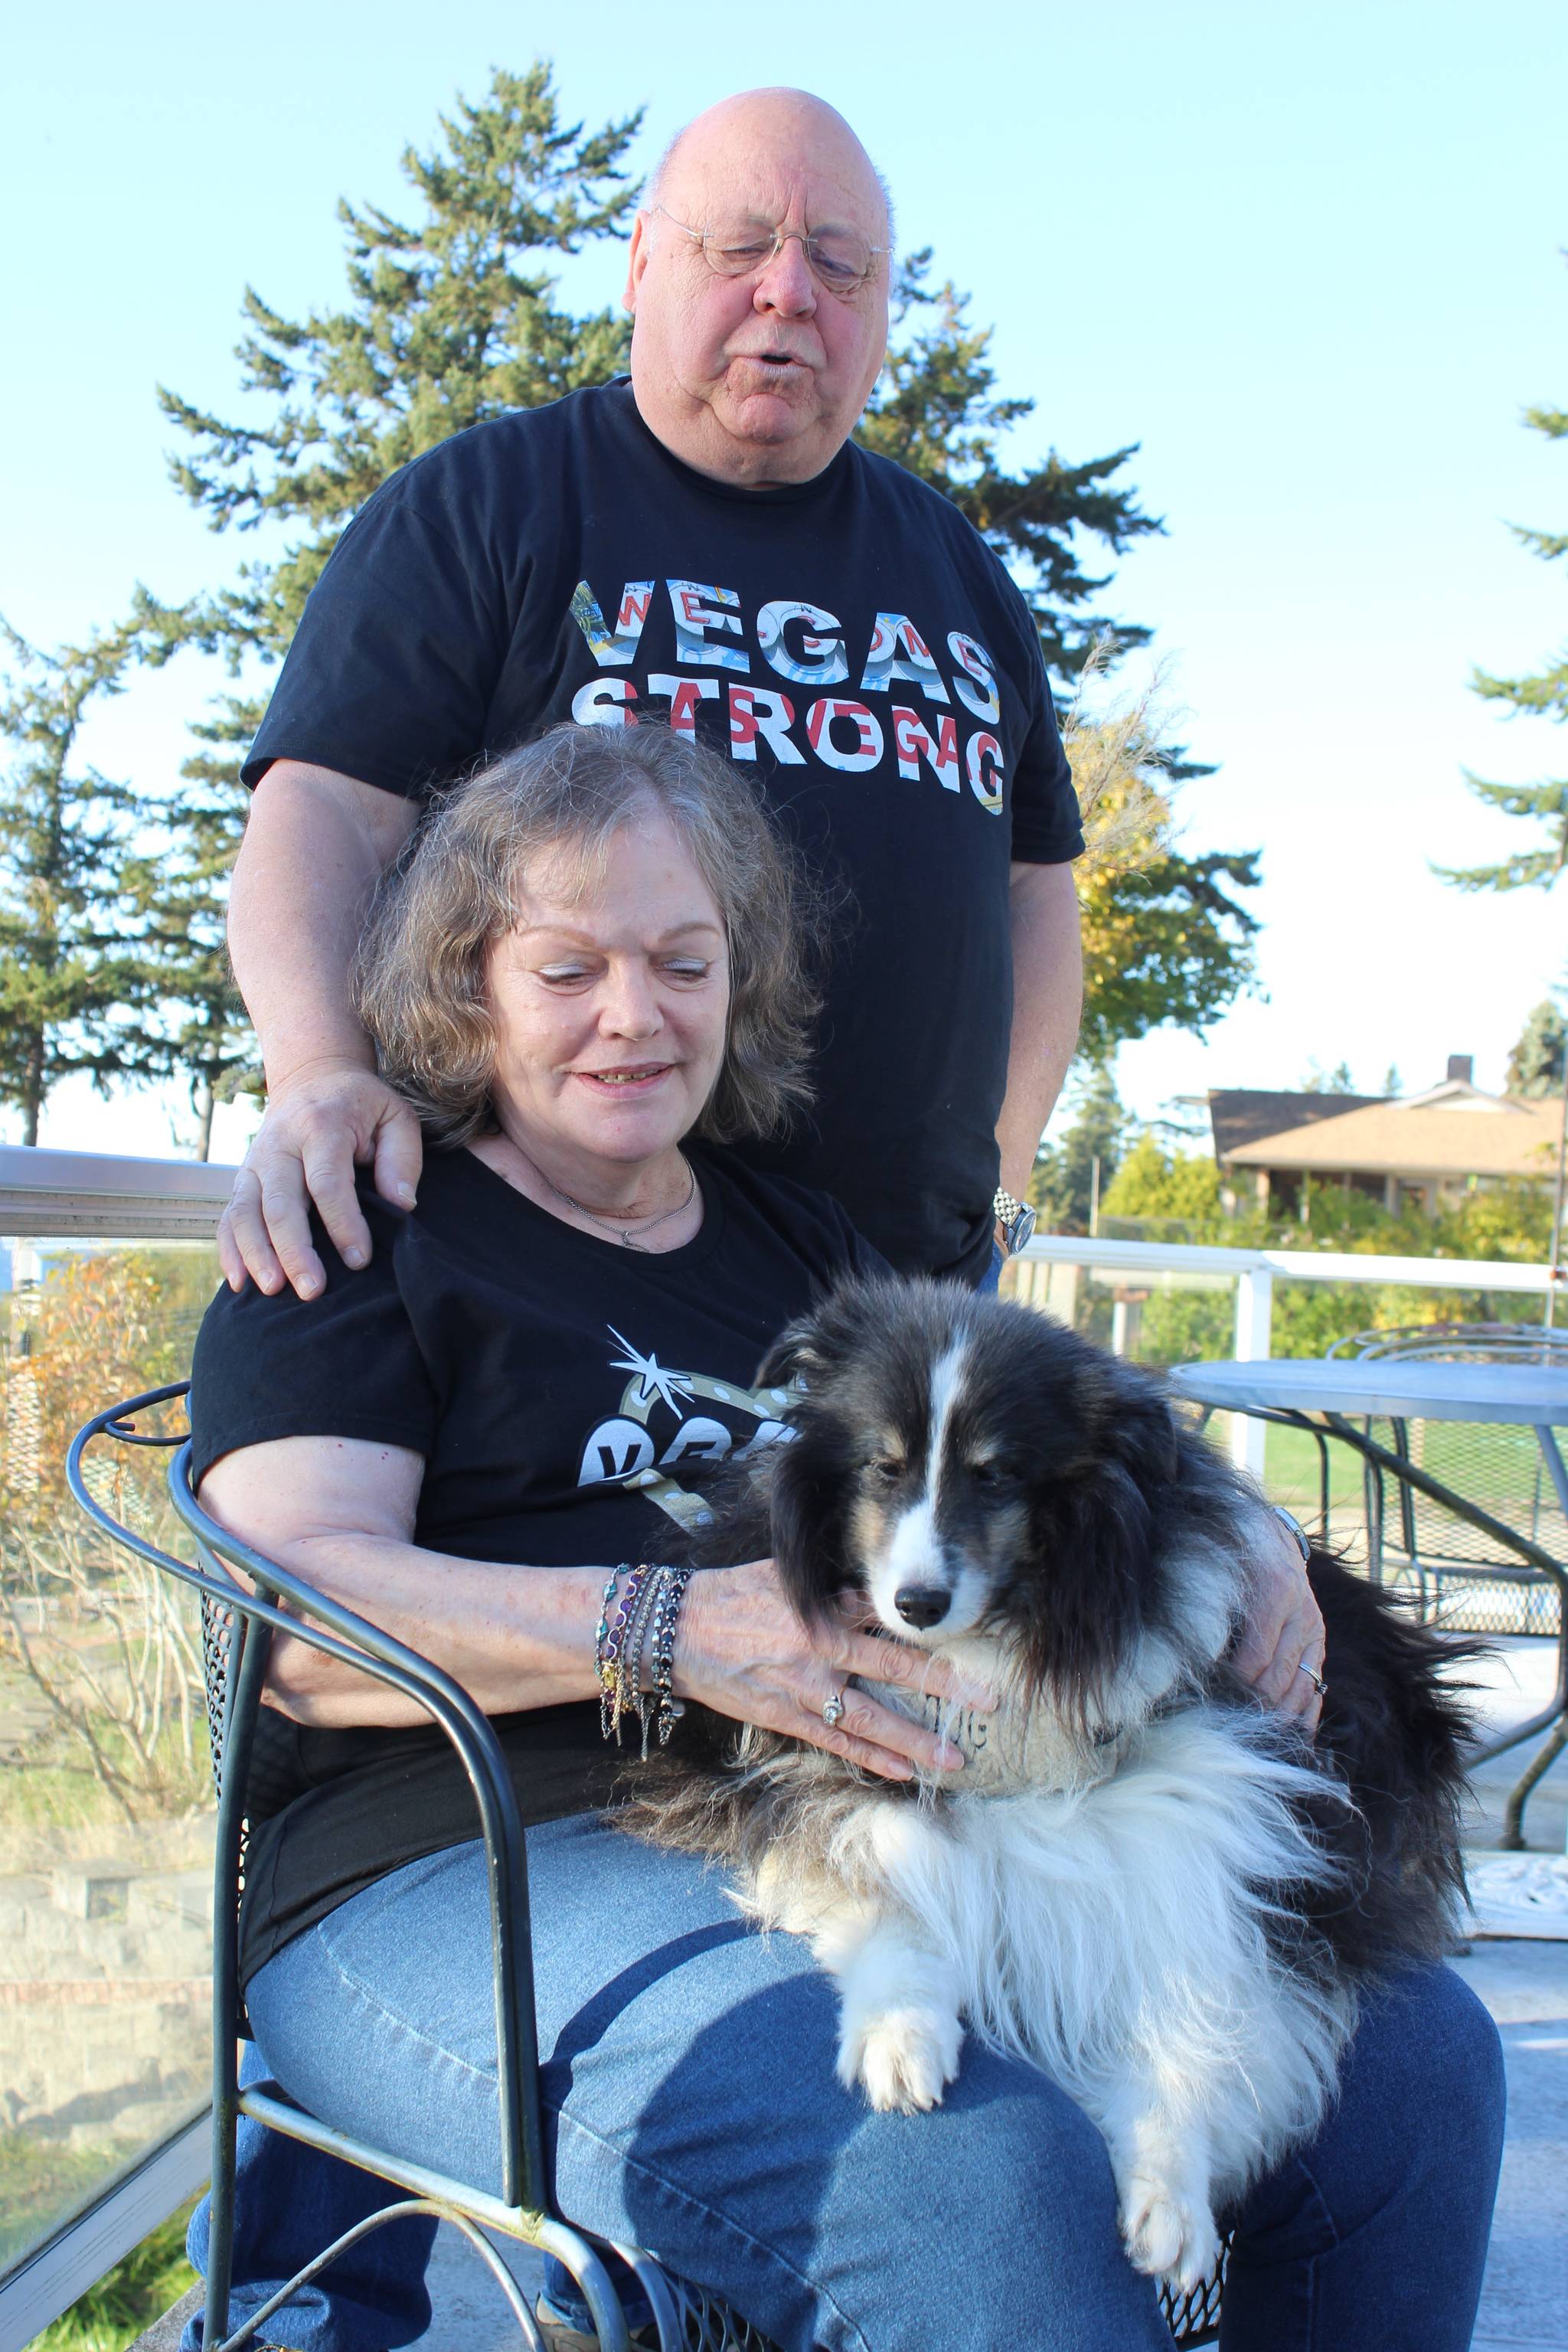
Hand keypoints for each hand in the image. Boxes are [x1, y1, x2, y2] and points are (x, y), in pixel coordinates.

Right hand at [218, 1065, 424, 1300]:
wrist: (312, 1077)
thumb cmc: (362, 1105)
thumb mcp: (395, 1116)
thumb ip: (402, 1158)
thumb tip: (401, 1205)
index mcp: (321, 1126)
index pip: (327, 1181)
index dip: (342, 1223)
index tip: (359, 1259)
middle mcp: (279, 1144)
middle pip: (279, 1202)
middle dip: (294, 1249)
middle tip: (312, 1290)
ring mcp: (254, 1162)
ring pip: (245, 1212)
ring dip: (256, 1254)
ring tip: (273, 1291)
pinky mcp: (242, 1178)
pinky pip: (228, 1216)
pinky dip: (229, 1249)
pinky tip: (239, 1282)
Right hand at [675, 1560, 996, 1782]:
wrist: (677, 1631)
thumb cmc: (734, 1596)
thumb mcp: (784, 1579)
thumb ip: (832, 1592)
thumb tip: (874, 1597)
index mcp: (822, 1613)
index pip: (889, 1625)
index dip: (932, 1638)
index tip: (973, 1647)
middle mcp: (818, 1652)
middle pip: (893, 1670)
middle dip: (944, 1688)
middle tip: (987, 1703)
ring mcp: (802, 1690)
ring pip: (869, 1720)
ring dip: (914, 1740)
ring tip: (953, 1758)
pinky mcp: (784, 1717)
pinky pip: (837, 1743)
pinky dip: (871, 1759)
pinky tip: (903, 1772)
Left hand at [1230, 1514, 1324, 1734]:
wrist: (1266, 1532)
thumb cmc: (1231, 1555)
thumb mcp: (1219, 1575)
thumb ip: (1209, 1613)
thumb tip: (1191, 1658)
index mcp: (1273, 1593)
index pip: (1255, 1659)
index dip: (1233, 1687)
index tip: (1212, 1706)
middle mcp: (1300, 1613)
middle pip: (1278, 1679)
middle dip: (1254, 1707)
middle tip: (1229, 1728)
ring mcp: (1313, 1628)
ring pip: (1301, 1687)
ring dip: (1280, 1717)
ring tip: (1259, 1740)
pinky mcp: (1318, 1639)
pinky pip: (1317, 1683)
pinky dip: (1307, 1713)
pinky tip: (1296, 1737)